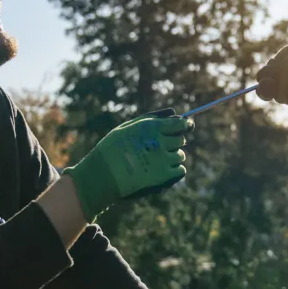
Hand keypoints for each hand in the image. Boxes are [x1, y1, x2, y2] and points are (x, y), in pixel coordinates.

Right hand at [64, 109, 193, 220]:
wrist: (101, 175)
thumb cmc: (112, 148)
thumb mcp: (128, 127)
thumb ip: (153, 118)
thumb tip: (174, 112)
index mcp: (152, 127)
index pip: (180, 123)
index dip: (184, 125)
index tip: (186, 127)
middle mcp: (160, 142)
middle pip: (181, 140)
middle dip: (173, 142)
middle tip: (158, 148)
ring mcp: (163, 160)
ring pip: (180, 155)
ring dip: (172, 157)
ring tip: (155, 161)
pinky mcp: (163, 176)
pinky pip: (180, 170)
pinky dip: (174, 170)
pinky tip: (161, 171)